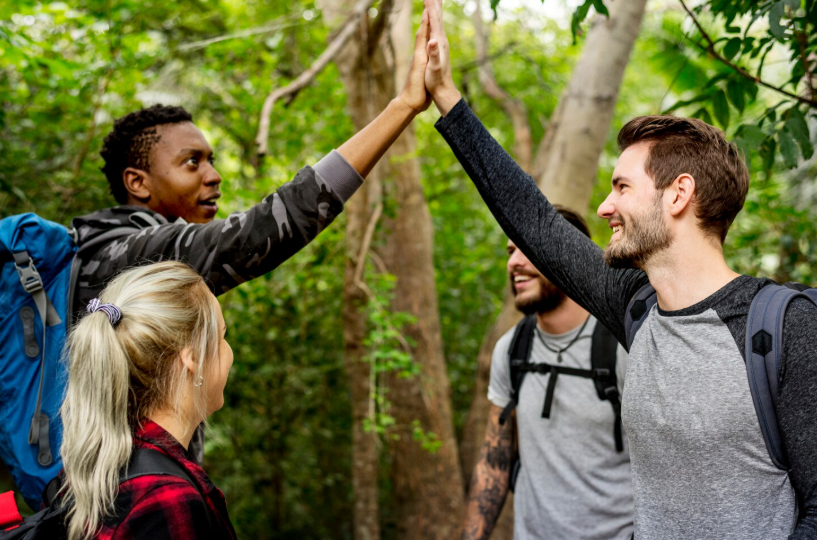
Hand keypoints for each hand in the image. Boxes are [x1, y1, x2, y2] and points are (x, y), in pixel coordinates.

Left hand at [396, 9, 431, 114]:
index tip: (429, 5)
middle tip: (429, 3)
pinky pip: (427, 48)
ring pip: (425, 39)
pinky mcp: (423, 66)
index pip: (423, 33)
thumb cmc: (416, 90)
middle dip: (427, 18)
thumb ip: (426, 57)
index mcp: (420, 55)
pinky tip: (430, 39)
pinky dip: (429, 40)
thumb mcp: (421, 73)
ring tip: (430, 16)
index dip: (427, 20)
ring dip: (428, 26)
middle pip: (423, 32)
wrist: (409, 104)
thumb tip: (429, 43)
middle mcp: (419, 55)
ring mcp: (420, 60)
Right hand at [424, 0, 460, 115]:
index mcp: (439, 43)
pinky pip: (437, 30)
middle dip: (434, 5)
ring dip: (435, 11)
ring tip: (433, 2)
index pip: (434, 21)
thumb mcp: (434, 67)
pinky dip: (435, 22)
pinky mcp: (440, 49)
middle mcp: (442, 41)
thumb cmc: (437, 80)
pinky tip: (434, 22)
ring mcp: (441, 44)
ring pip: (438, 23)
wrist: (444, 90)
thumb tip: (433, 41)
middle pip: (438, 19)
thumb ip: (433, 54)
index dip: (430, 8)